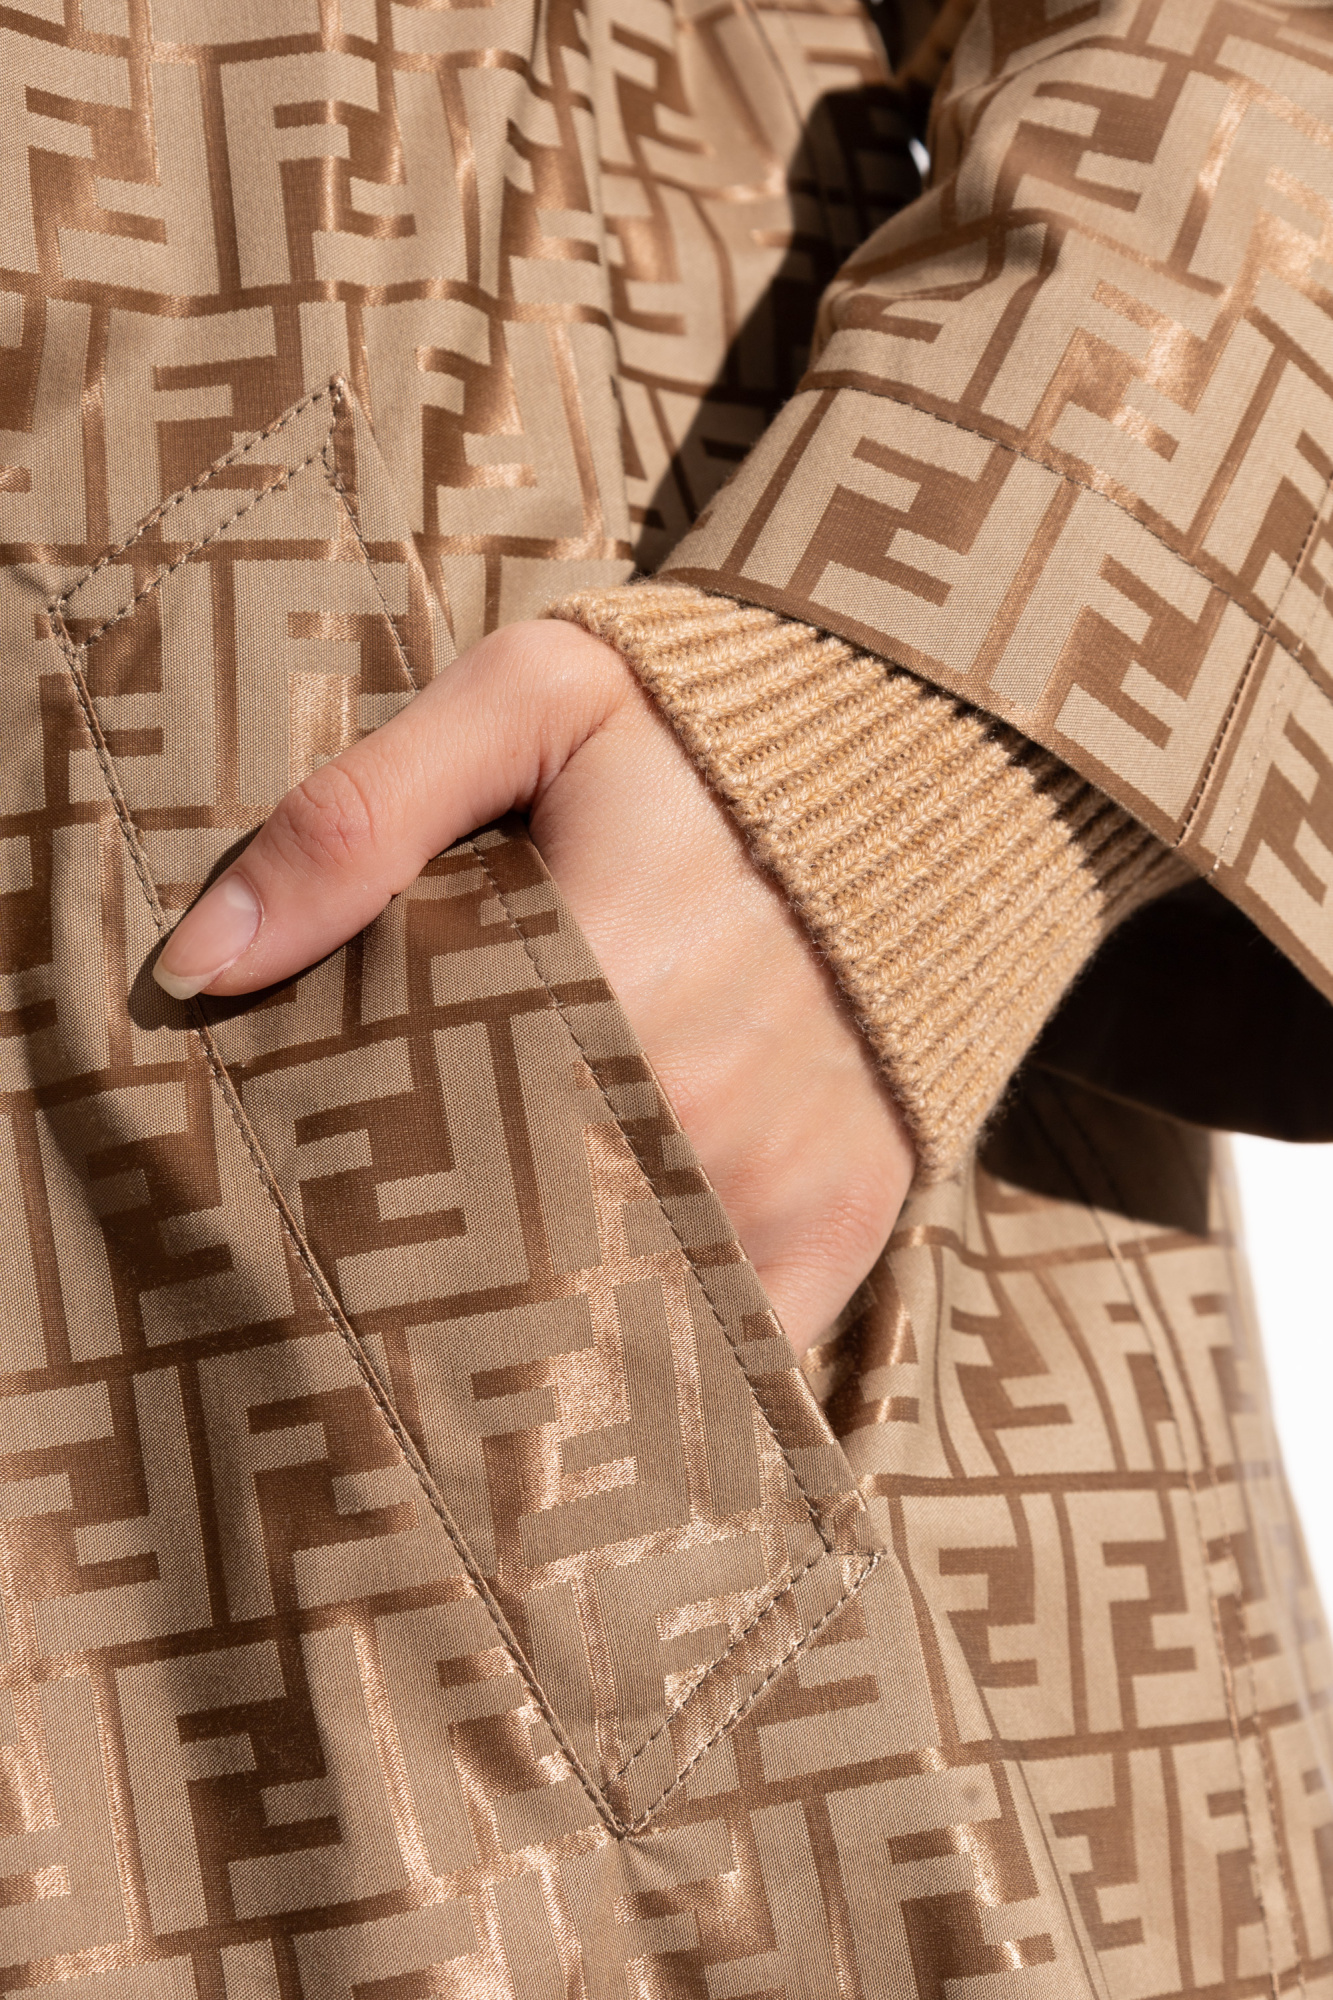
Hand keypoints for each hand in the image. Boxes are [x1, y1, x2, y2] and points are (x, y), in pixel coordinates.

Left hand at [153, 620, 915, 1356]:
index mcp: (602, 977)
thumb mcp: (529, 697)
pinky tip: (596, 1354)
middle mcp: (697, 1108)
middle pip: (506, 1251)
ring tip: (451, 1338)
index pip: (418, 1142)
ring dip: (535, 1329)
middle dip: (422, 1278)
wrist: (934, 751)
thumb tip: (201, 963)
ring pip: (613, 1313)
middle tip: (349, 1291)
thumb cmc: (706, 723)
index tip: (283, 1213)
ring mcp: (783, 1180)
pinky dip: (666, 1360)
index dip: (337, 1192)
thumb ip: (359, 816)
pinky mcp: (848, 1216)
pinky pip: (738, 1346)